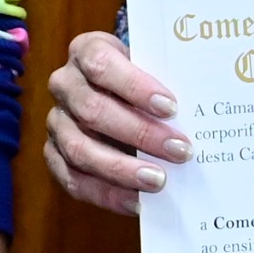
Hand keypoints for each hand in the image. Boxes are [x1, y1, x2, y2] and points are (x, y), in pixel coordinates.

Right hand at [43, 31, 187, 216]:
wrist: (116, 93)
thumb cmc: (141, 79)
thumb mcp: (151, 68)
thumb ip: (165, 84)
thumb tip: (199, 114)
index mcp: (86, 50)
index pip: (102, 64)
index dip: (135, 86)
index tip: (171, 107)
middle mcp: (64, 83)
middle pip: (93, 110)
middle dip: (140, 133)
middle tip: (180, 151)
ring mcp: (56, 120)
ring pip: (79, 149)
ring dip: (122, 169)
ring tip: (159, 181)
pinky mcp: (54, 154)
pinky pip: (74, 179)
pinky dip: (107, 194)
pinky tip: (137, 202)